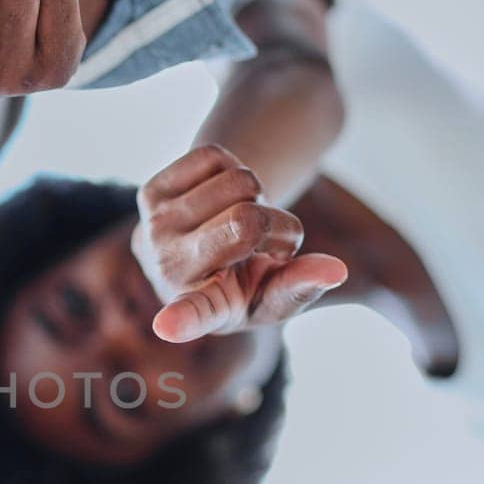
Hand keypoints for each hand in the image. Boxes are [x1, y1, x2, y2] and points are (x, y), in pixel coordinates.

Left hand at [132, 144, 347, 341]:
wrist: (197, 249)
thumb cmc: (244, 282)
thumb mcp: (275, 295)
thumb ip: (303, 286)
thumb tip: (334, 270)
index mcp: (204, 307)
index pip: (194, 314)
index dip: (183, 318)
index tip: (168, 326)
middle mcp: (169, 270)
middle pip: (247, 222)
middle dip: (278, 221)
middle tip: (267, 241)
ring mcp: (154, 228)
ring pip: (237, 182)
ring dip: (255, 195)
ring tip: (240, 221)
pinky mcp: (149, 192)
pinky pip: (213, 156)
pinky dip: (231, 170)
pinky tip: (219, 199)